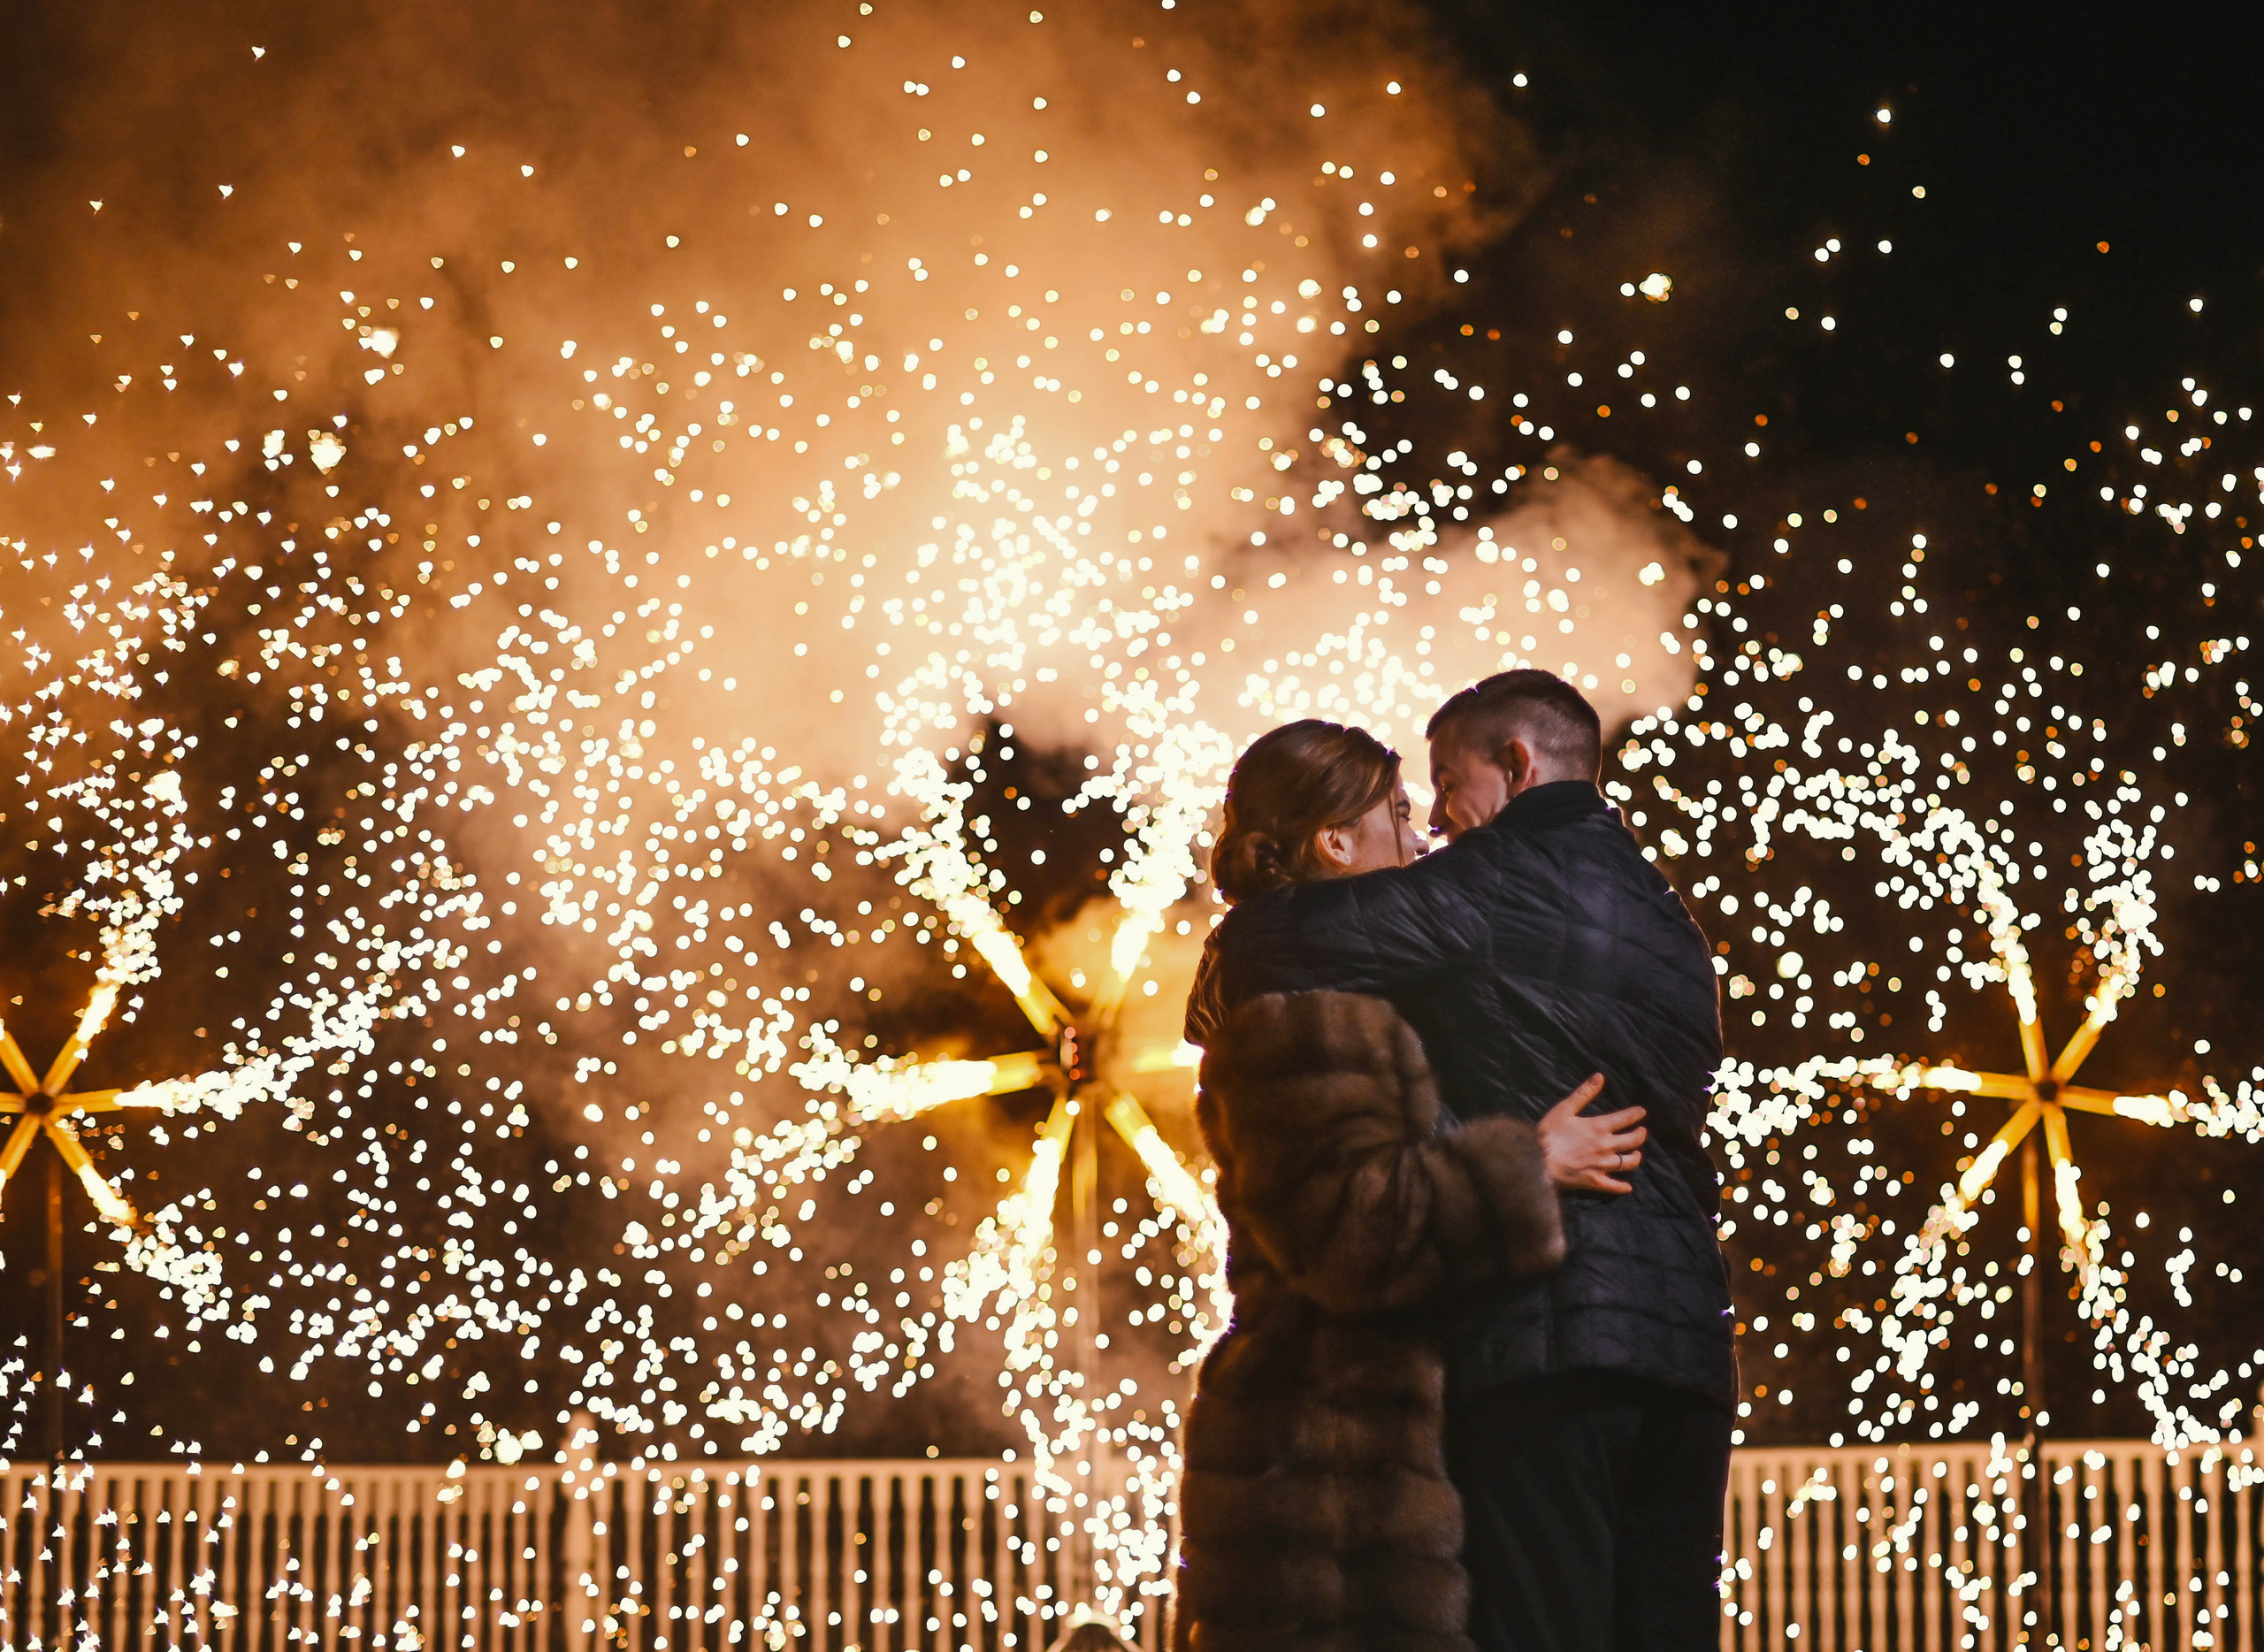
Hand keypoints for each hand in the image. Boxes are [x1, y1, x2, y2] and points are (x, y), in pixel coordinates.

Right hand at [1537, 1077, 1645, 1194]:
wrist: (1538, 1160)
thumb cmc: (1549, 1133)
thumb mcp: (1564, 1109)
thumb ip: (1584, 1093)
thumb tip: (1600, 1077)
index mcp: (1599, 1127)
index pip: (1625, 1119)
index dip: (1636, 1114)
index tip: (1642, 1112)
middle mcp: (1606, 1146)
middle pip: (1633, 1141)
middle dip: (1640, 1135)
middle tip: (1642, 1131)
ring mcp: (1602, 1165)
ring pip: (1628, 1163)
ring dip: (1635, 1157)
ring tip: (1635, 1154)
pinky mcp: (1595, 1182)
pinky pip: (1615, 1186)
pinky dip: (1623, 1187)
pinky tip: (1627, 1186)